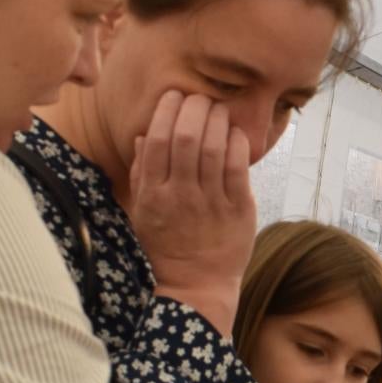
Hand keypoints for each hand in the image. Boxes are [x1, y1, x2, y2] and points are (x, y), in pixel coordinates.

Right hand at [127, 89, 255, 330]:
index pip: (158, 141)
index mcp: (154, 194)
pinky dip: (237, 144)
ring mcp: (211, 203)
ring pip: (214, 149)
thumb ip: (142, 173)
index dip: (167, 111)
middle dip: (194, 108)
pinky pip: (239, 168)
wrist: (195, 286)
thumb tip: (146, 136)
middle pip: (187, 138)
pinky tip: (234, 133)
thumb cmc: (166, 246)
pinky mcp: (239, 210)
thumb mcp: (143, 211)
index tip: (175, 95)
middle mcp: (181, 196)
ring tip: (218, 109)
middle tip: (200, 97)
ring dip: (217, 120)